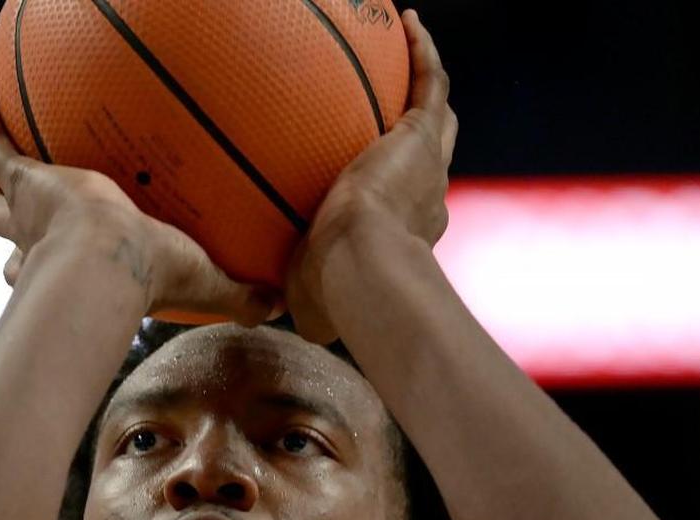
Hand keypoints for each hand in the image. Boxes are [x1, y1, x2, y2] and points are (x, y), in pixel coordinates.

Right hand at [0, 73, 279, 325]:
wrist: (107, 261)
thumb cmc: (149, 281)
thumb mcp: (203, 284)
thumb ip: (240, 293)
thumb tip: (284, 304)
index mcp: (69, 268)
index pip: (39, 272)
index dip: (31, 271)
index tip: (31, 268)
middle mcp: (38, 243)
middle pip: (6, 234)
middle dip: (1, 224)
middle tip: (2, 205)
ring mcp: (27, 210)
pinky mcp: (25, 177)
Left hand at [285, 9, 456, 342]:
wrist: (363, 269)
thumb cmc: (335, 291)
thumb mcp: (307, 293)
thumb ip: (290, 294)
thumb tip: (261, 310)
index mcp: (406, 233)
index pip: (409, 203)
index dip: (400, 187)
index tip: (382, 180)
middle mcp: (427, 197)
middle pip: (434, 155)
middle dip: (424, 135)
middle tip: (406, 115)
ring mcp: (430, 165)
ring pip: (438, 115)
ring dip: (427, 82)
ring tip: (412, 48)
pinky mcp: (421, 135)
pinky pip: (429, 81)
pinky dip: (423, 52)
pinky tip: (408, 23)